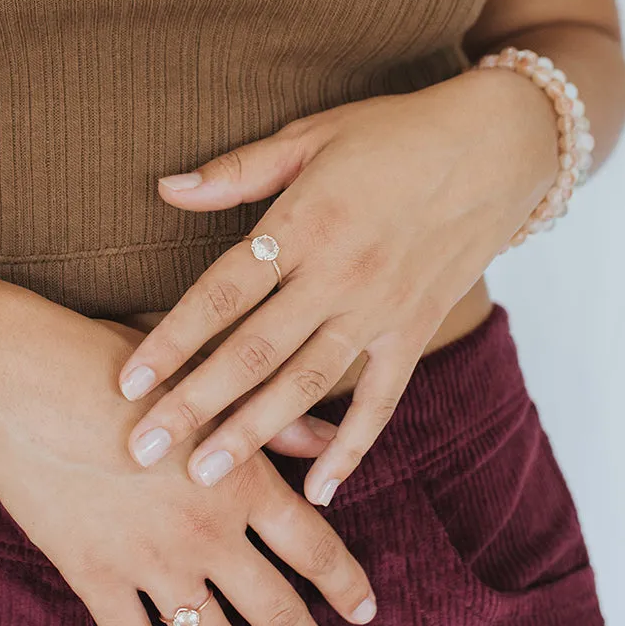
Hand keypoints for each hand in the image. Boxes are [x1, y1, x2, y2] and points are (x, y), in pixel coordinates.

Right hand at [0, 286, 373, 625]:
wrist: (21, 385)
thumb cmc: (118, 370)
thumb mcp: (207, 387)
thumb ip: (275, 425)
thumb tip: (332, 443)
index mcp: (241, 483)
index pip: (316, 551)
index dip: (346, 585)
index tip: (365, 612)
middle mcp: (205, 534)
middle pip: (275, 609)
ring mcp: (148, 562)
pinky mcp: (94, 576)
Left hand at [117, 68, 557, 503]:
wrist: (496, 147)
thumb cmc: (395, 135)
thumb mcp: (312, 136)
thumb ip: (238, 171)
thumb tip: (166, 187)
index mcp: (303, 224)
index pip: (222, 294)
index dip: (172, 340)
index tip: (128, 383)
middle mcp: (337, 275)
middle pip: (253, 352)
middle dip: (195, 404)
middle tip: (144, 449)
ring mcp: (379, 310)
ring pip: (306, 384)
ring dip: (253, 432)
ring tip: (205, 475)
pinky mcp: (414, 333)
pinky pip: (380, 401)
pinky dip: (352, 448)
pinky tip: (319, 489)